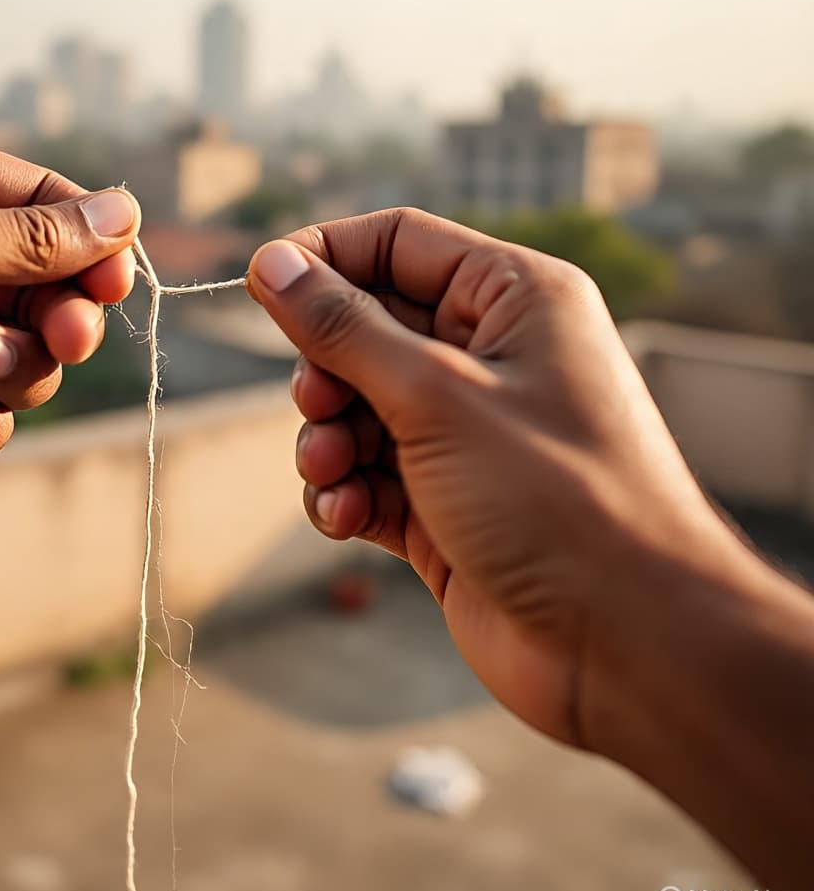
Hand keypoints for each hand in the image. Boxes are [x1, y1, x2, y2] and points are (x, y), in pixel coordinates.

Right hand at [247, 209, 744, 747]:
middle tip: (316, 404)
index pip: (397, 243)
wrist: (630, 647)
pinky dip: (344, 491)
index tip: (260, 284)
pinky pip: (369, 475)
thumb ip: (344, 328)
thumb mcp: (434, 396)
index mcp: (514, 299)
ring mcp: (469, 435)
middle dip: (325, 368)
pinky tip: (346, 517)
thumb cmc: (556, 501)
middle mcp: (492, 357)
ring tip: (333, 472)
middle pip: (367, 327)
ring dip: (328, 438)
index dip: (323, 256)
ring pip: (359, 407)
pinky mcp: (446, 504)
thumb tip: (273, 265)